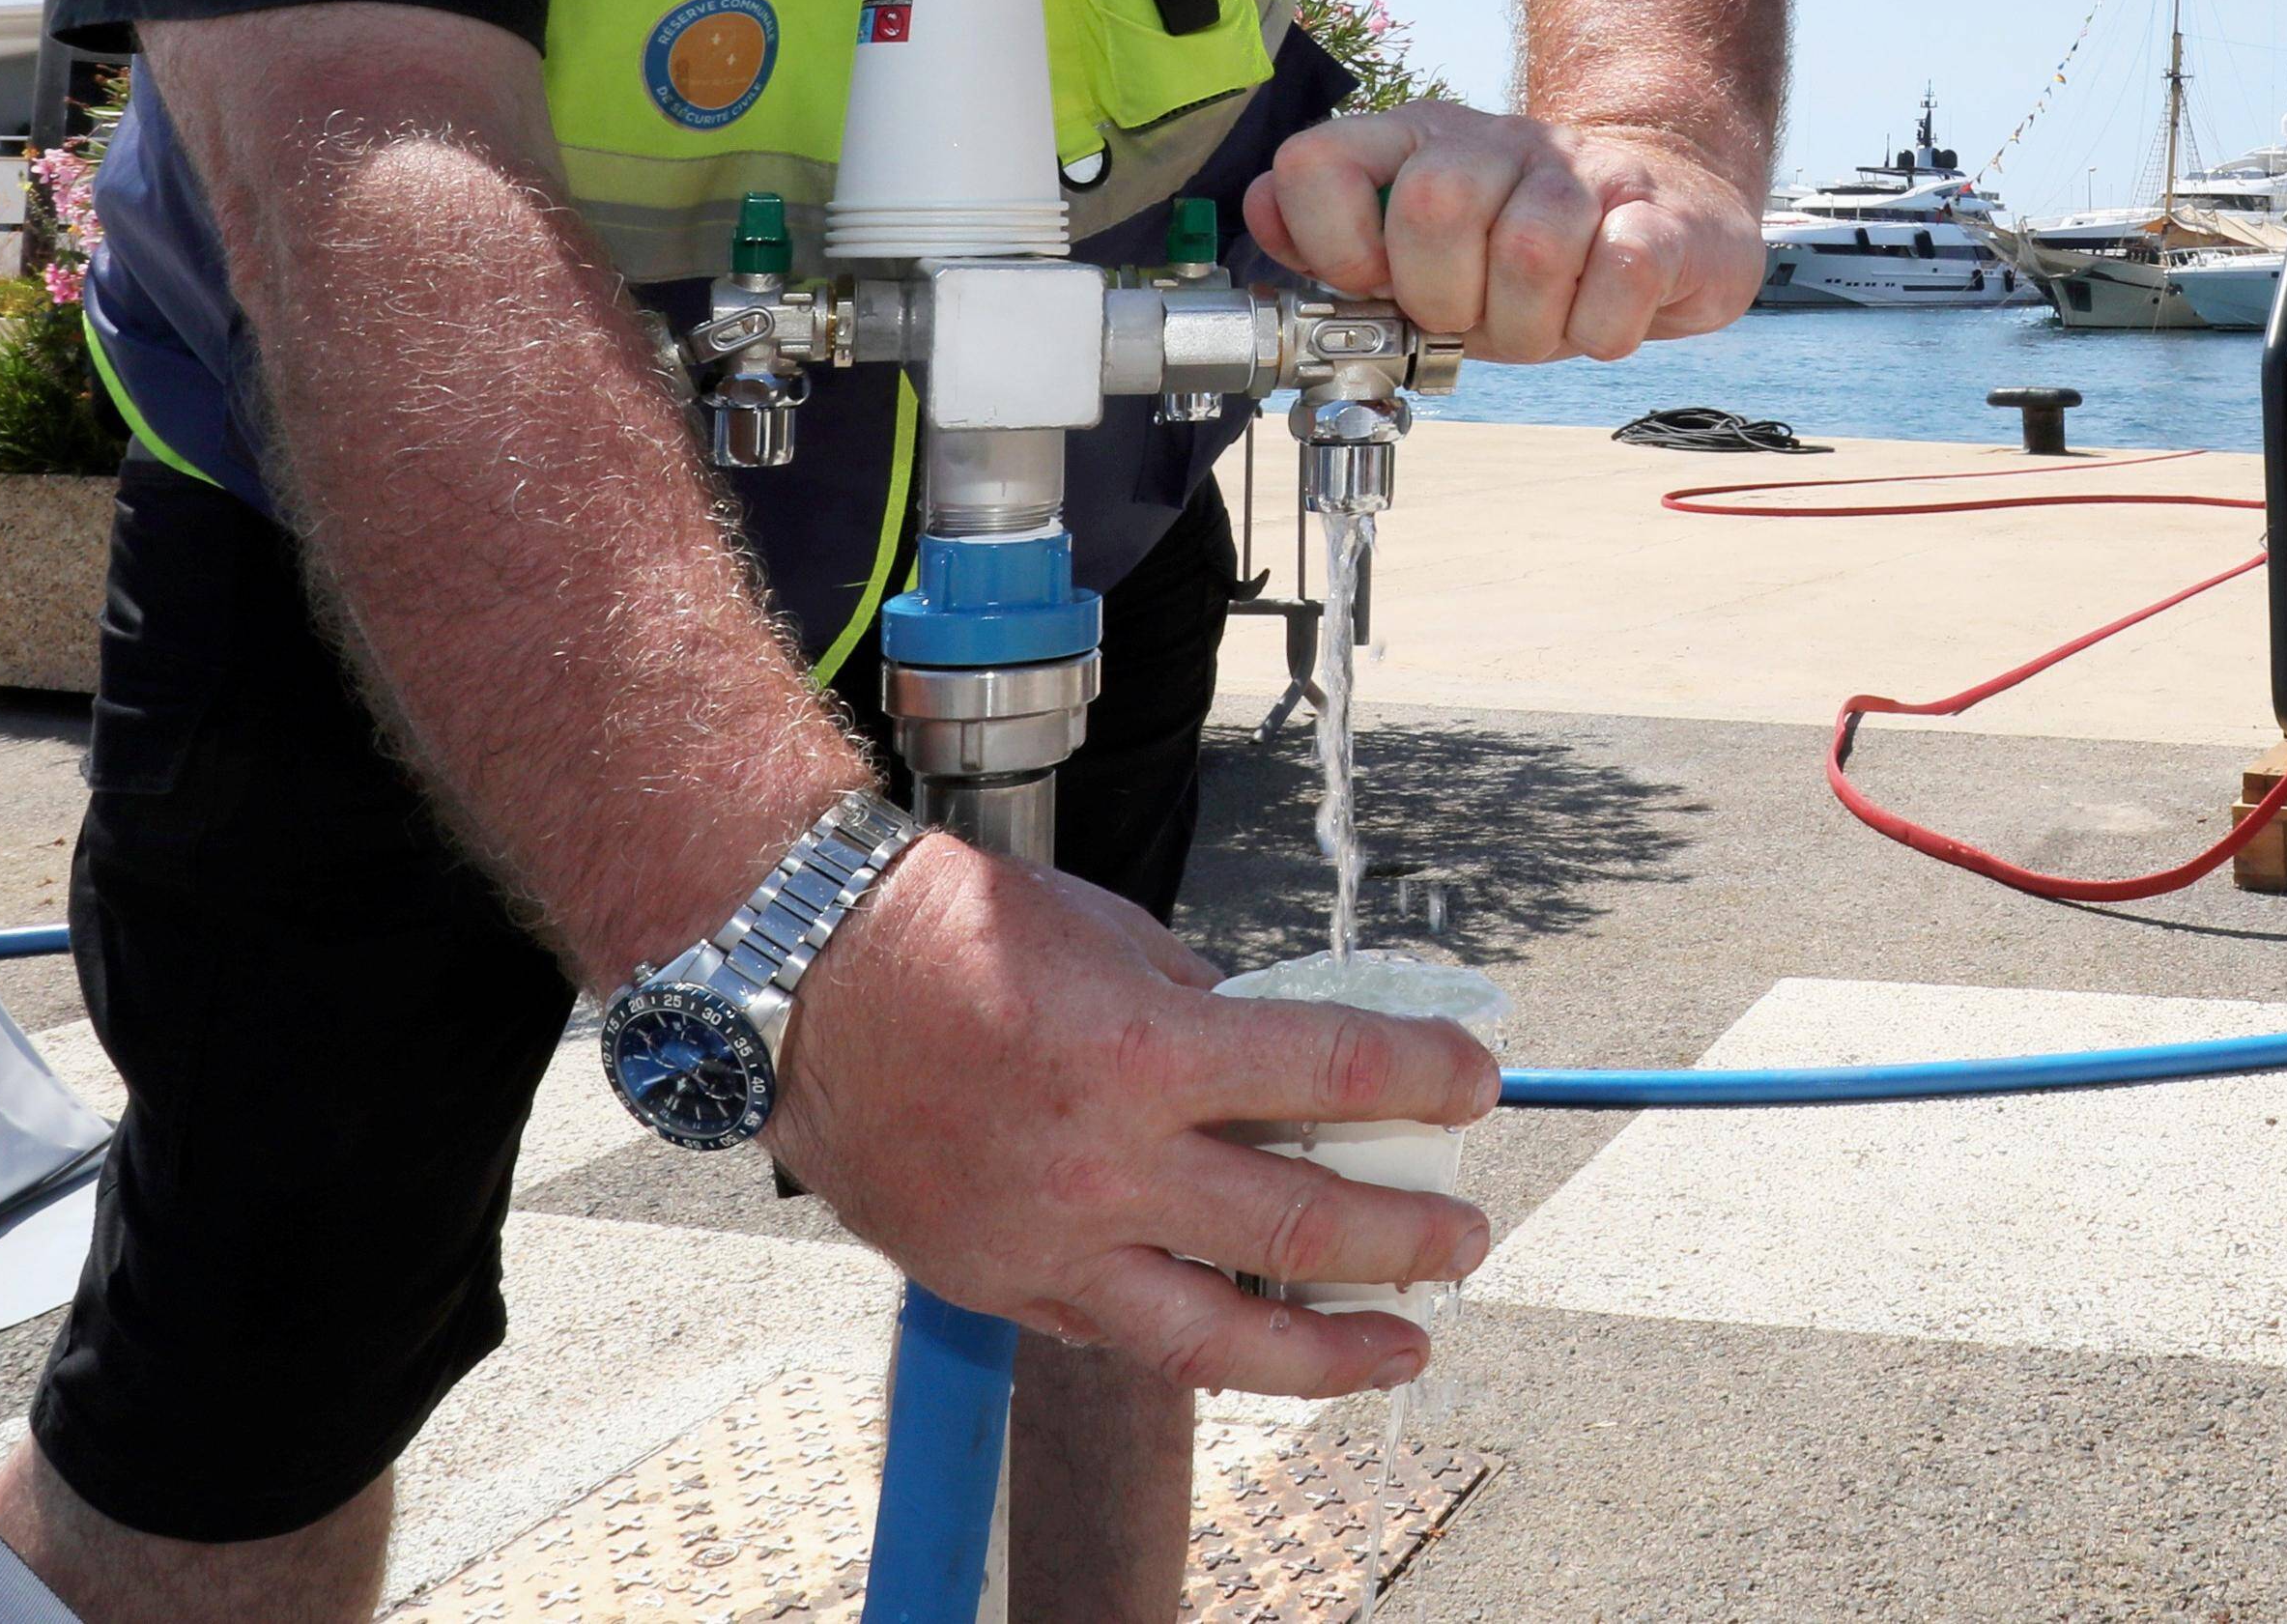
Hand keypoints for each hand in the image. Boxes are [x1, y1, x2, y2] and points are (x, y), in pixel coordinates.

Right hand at [766, 839, 1497, 1395]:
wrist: (807, 981)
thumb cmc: (961, 935)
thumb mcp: (1117, 941)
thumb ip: (1206, 1013)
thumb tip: (1290, 1063)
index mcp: (1145, 1052)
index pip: (1335, 1072)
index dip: (1426, 1080)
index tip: (1480, 1086)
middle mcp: (1106, 1163)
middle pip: (1300, 1228)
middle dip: (1406, 1238)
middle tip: (1466, 1235)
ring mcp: (1051, 1240)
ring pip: (1220, 1335)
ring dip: (1331, 1350)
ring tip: (1404, 1345)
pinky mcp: (1003, 1284)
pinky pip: (1124, 1333)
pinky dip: (1205, 1337)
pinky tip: (1262, 1334)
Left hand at [1255, 103, 1763, 361]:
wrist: (1669, 215)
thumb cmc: (1529, 253)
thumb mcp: (1423, 259)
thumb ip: (1338, 243)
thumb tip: (1262, 209)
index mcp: (1418, 144)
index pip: (1318, 162)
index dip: (1331, 243)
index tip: (1372, 286)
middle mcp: (1495, 142)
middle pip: (1432, 205)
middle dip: (1444, 299)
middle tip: (1472, 317)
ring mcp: (1583, 172)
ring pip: (1530, 253)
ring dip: (1530, 326)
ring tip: (1542, 321)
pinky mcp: (1663, 214)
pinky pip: (1618, 278)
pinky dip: (1602, 328)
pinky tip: (1601, 317)